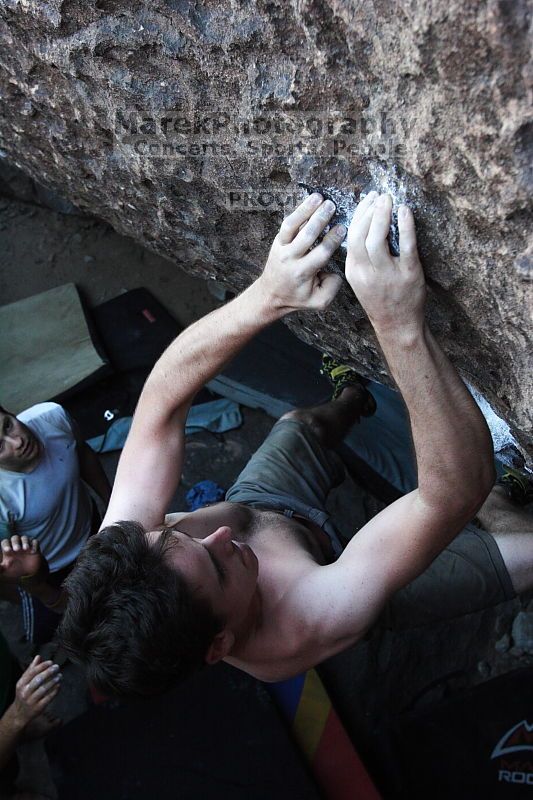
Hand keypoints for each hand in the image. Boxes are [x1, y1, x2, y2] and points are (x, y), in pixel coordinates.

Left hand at [0, 536, 48, 583]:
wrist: (28, 572)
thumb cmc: (14, 569)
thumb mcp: (5, 569)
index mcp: (8, 548)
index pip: (5, 542)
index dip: (6, 545)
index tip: (8, 551)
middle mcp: (17, 545)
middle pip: (15, 538)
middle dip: (15, 542)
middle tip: (17, 549)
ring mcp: (26, 545)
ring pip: (25, 538)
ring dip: (25, 542)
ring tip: (25, 548)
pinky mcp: (34, 547)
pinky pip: (35, 541)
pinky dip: (34, 545)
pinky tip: (33, 551)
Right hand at [9, 655, 61, 728]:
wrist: (19, 714)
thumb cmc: (24, 694)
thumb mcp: (24, 682)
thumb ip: (31, 669)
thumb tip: (38, 656)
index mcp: (21, 684)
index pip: (32, 672)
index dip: (42, 666)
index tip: (51, 662)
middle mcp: (25, 692)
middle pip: (38, 680)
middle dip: (48, 672)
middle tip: (57, 667)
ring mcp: (31, 701)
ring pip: (43, 689)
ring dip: (53, 681)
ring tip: (60, 676)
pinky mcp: (38, 708)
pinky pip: (47, 698)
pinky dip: (54, 691)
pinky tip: (59, 686)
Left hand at [257, 193, 344, 311]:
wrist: (270, 294)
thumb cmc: (297, 297)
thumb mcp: (318, 301)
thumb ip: (332, 287)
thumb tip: (337, 270)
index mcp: (303, 272)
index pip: (321, 252)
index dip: (332, 239)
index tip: (342, 228)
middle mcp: (291, 259)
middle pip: (307, 235)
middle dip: (320, 219)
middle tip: (332, 206)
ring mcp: (281, 248)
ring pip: (293, 225)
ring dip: (306, 210)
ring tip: (319, 197)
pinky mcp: (277, 241)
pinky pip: (287, 224)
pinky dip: (298, 211)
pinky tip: (310, 201)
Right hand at [345, 193, 426, 336]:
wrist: (397, 324)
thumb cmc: (380, 298)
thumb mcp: (361, 279)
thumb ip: (360, 257)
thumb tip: (365, 226)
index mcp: (354, 271)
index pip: (351, 236)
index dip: (359, 214)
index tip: (368, 200)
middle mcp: (367, 272)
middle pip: (362, 234)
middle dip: (369, 211)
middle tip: (380, 196)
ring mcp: (387, 273)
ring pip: (378, 239)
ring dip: (383, 215)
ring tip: (389, 200)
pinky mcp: (408, 274)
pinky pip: (406, 246)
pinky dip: (406, 225)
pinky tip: (405, 211)